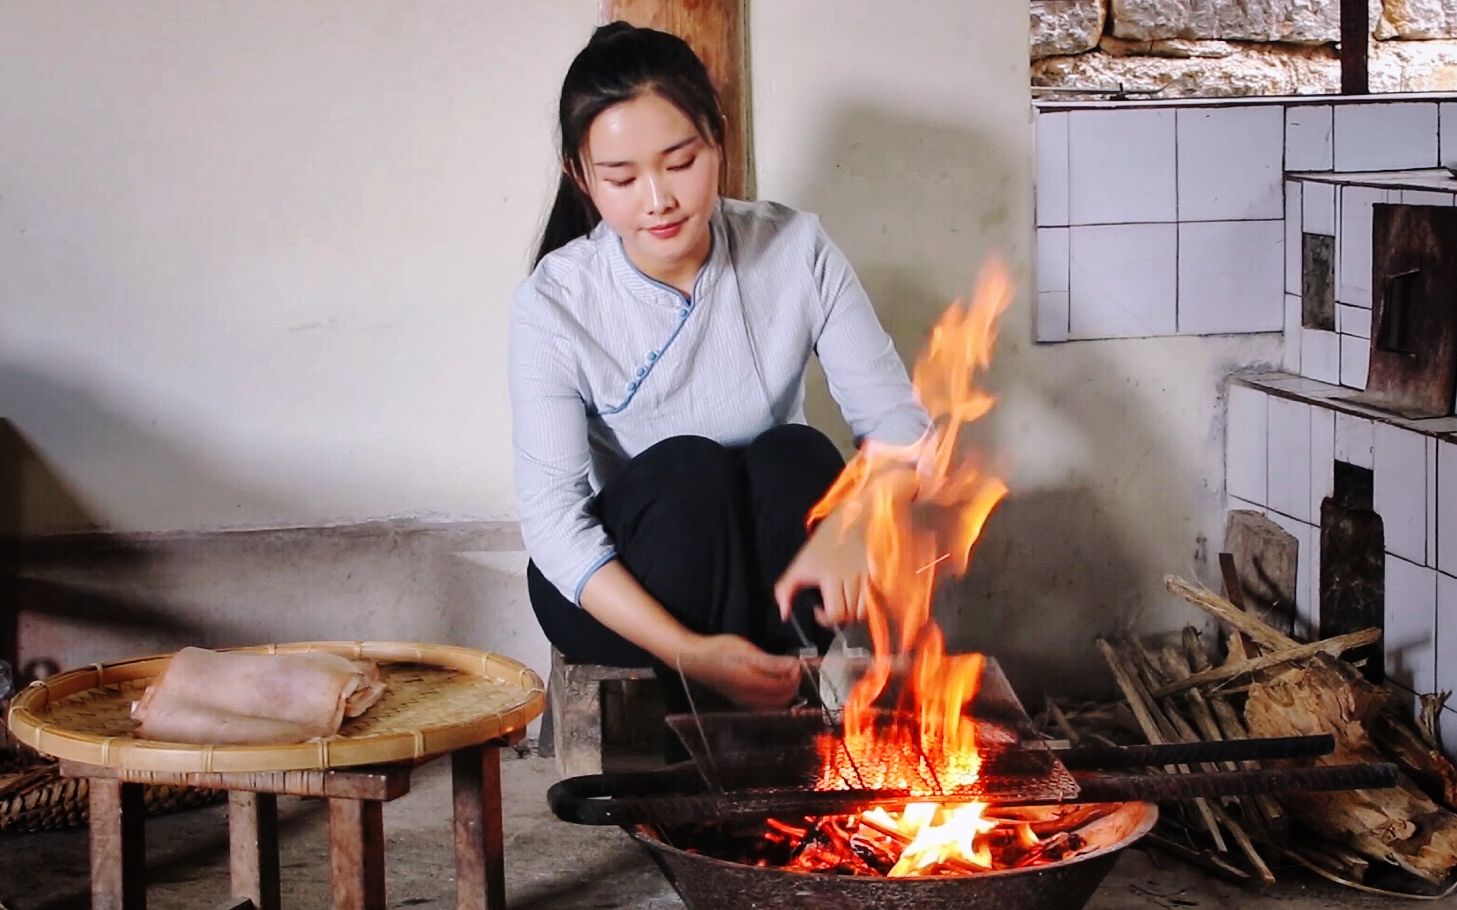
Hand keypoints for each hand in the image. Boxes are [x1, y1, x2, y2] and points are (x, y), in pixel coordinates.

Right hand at [676, 634, 799, 709]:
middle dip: (793, 685)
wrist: (694, 659)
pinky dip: (774, 696)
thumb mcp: (745, 650)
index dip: (795, 675)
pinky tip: (772, 682)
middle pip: (782, 699)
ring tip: (786, 674)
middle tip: (795, 668)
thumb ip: (771, 661)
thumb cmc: (718, 650)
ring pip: (774, 703)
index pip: (784, 687)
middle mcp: (750, 697)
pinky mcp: (739, 699)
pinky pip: (764, 704)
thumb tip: (793, 666)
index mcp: (753, 684)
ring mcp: (744, 700)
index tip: (798, 662)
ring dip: (785, 691)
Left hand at [773, 507, 869, 628]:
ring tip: (844, 602)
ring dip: (854, 612)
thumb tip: (784, 614)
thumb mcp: (799, 563)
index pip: (835, 614)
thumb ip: (786, 590)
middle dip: (839, 617)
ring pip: (865, 611)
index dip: (826, 619)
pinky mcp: (878, 574)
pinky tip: (857, 596)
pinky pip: (876, 600)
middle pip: (851, 616)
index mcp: (831, 576)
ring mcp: (867, 576)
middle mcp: (851, 577)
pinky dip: (867, 604)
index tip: (819, 610)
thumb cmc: (825, 542)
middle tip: (831, 606)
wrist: (853, 517)